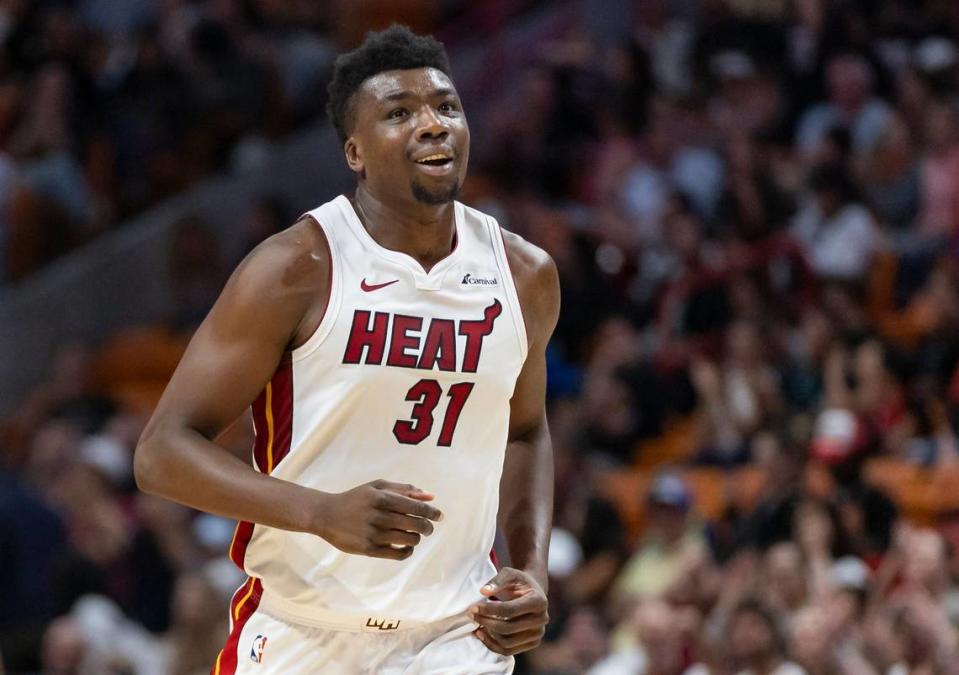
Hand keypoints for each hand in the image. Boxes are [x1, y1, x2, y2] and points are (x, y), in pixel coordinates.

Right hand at [312, 480, 442, 559]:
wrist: (325, 515)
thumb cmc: (356, 498)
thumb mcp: (377, 487)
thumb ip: (404, 489)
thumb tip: (431, 496)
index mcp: (381, 498)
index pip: (415, 506)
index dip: (432, 512)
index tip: (439, 516)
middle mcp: (378, 516)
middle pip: (415, 524)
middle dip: (427, 527)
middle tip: (428, 527)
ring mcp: (373, 534)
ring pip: (409, 540)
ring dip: (417, 538)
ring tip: (414, 535)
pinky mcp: (368, 550)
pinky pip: (398, 554)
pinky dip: (408, 551)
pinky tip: (406, 546)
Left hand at [470, 567, 548, 655]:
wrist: (532, 593)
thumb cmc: (519, 582)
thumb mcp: (510, 574)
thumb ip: (497, 581)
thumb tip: (484, 592)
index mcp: (539, 601)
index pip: (510, 610)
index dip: (489, 610)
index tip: (474, 607)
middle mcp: (542, 619)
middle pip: (509, 628)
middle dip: (486, 622)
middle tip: (472, 615)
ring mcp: (538, 633)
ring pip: (508, 643)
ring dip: (488, 635)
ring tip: (476, 625)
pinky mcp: (532, 643)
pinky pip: (509, 650)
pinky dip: (492, 645)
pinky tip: (482, 634)